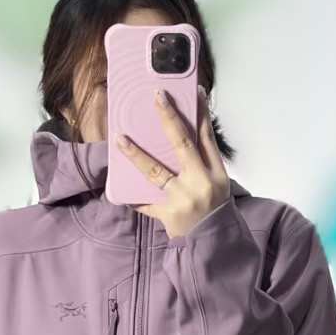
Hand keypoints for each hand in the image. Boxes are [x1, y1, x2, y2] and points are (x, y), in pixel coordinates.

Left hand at [115, 89, 230, 239]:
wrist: (215, 242)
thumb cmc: (215, 207)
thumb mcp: (218, 181)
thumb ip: (203, 159)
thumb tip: (186, 128)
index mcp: (216, 172)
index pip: (207, 137)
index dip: (201, 113)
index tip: (193, 92)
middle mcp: (200, 182)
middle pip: (182, 145)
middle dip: (169, 119)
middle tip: (157, 97)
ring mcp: (182, 199)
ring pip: (156, 171)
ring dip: (136, 154)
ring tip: (119, 138)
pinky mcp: (167, 215)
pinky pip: (144, 203)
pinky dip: (131, 196)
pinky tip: (116, 187)